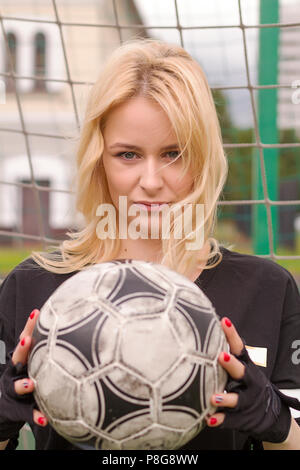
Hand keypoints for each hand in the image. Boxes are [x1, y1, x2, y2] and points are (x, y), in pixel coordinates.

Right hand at [12, 309, 47, 426]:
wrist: (6, 409)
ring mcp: (14, 391)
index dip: (29, 326)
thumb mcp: (36, 365)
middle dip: (22, 348)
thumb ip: (51, 352)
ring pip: (17, 387)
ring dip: (23, 384)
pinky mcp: (16, 409)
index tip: (36, 312)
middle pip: (17, 358)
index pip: (26, 340)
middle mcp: (15, 372)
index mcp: (23, 360)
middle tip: (27, 340)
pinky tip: (44, 419)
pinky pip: (26, 413)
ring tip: (32, 384)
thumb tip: (80, 330)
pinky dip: (35, 416)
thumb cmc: (29, 381)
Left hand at [205, 317, 243, 426]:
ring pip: (237, 398)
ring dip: (226, 398)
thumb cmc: (243, 381)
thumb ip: (222, 351)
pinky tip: (210, 419)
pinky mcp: (242, 417)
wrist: (267, 412)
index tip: (224, 321)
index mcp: (245, 365)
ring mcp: (246, 399)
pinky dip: (220, 420)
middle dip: (232, 364)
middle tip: (222, 356)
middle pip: (242, 371)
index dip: (232, 334)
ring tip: (214, 398)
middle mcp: (248, 381)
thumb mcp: (238, 365)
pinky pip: (230, 419)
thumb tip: (198, 327)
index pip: (239, 346)